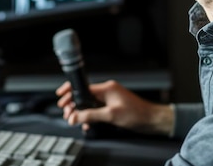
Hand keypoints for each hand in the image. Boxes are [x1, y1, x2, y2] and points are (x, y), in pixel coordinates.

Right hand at [55, 79, 174, 135]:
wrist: (151, 119)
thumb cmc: (136, 113)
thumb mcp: (111, 115)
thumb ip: (91, 115)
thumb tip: (75, 116)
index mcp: (106, 88)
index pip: (83, 87)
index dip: (71, 92)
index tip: (61, 96)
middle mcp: (107, 91)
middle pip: (84, 95)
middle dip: (73, 104)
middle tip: (66, 113)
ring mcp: (110, 99)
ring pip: (89, 104)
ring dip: (81, 112)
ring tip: (74, 120)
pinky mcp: (112, 107)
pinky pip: (96, 109)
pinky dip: (90, 116)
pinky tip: (87, 124)